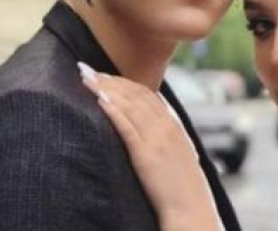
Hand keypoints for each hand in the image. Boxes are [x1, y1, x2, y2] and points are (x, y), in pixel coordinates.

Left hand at [78, 62, 217, 230]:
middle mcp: (166, 126)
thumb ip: (166, 135)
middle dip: (109, 79)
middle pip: (135, 93)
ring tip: (86, 78)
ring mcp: (157, 138)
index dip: (123, 82)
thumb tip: (149, 127)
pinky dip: (112, 109)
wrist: (191, 207)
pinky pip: (126, 126)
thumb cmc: (183, 186)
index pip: (146, 93)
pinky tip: (99, 100)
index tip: (105, 75)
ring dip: (105, 88)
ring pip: (128, 104)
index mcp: (174, 124)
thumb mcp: (179, 153)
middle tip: (87, 69)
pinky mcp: (146, 153)